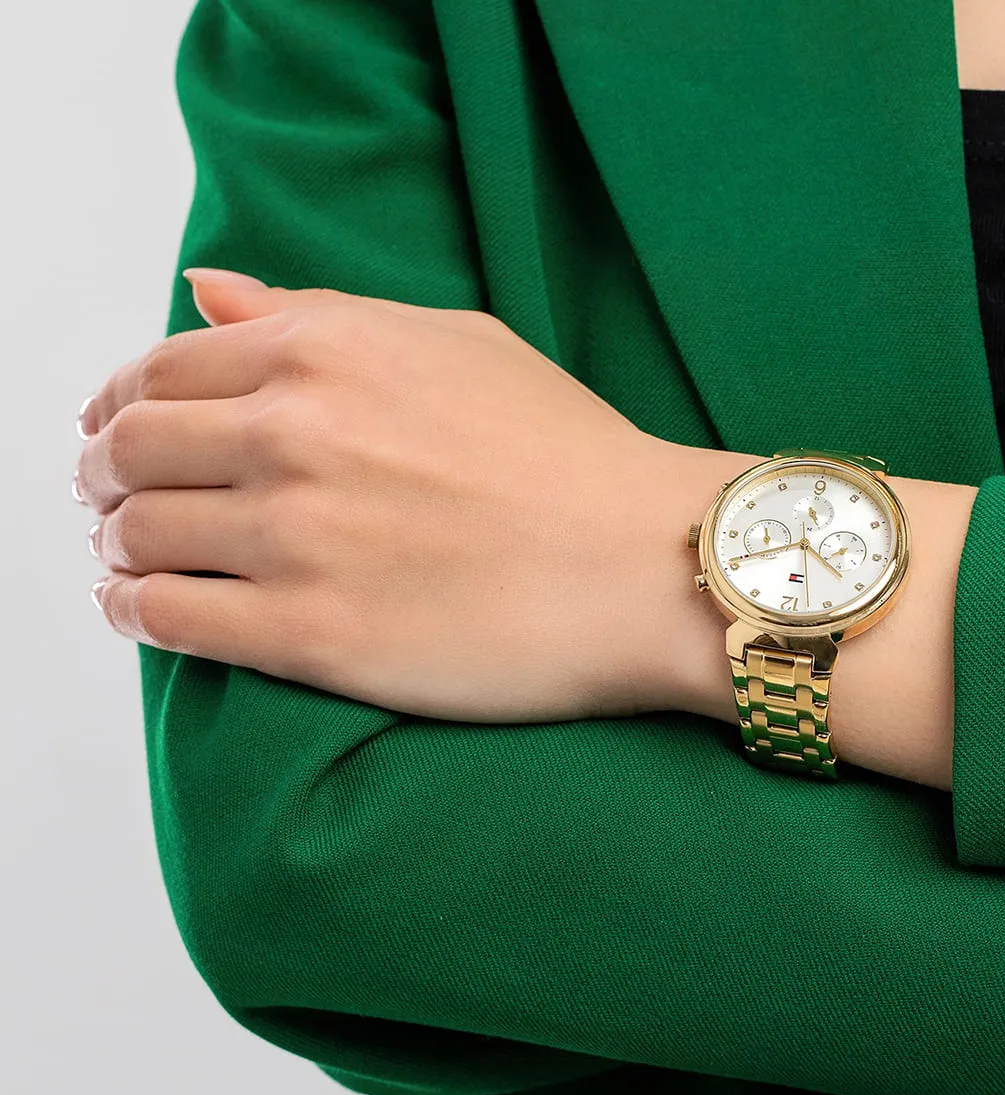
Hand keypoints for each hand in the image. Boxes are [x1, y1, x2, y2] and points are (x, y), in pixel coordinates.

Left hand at [74, 269, 757, 722]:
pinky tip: (143, 611)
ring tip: (130, 561)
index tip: (119, 437)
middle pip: (129, 453)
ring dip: (115, 547)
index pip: (158, 371)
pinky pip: (168, 621)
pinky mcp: (310, 636)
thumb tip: (207, 295)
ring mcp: (296, 537)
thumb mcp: (456, 343)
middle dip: (104, 479)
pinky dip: (134, 613)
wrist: (646, 563)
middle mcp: (295, 433)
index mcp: (326, 352)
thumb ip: (318, 314)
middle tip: (114, 503)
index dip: (119, 407)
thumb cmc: (569, 454)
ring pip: (135, 537)